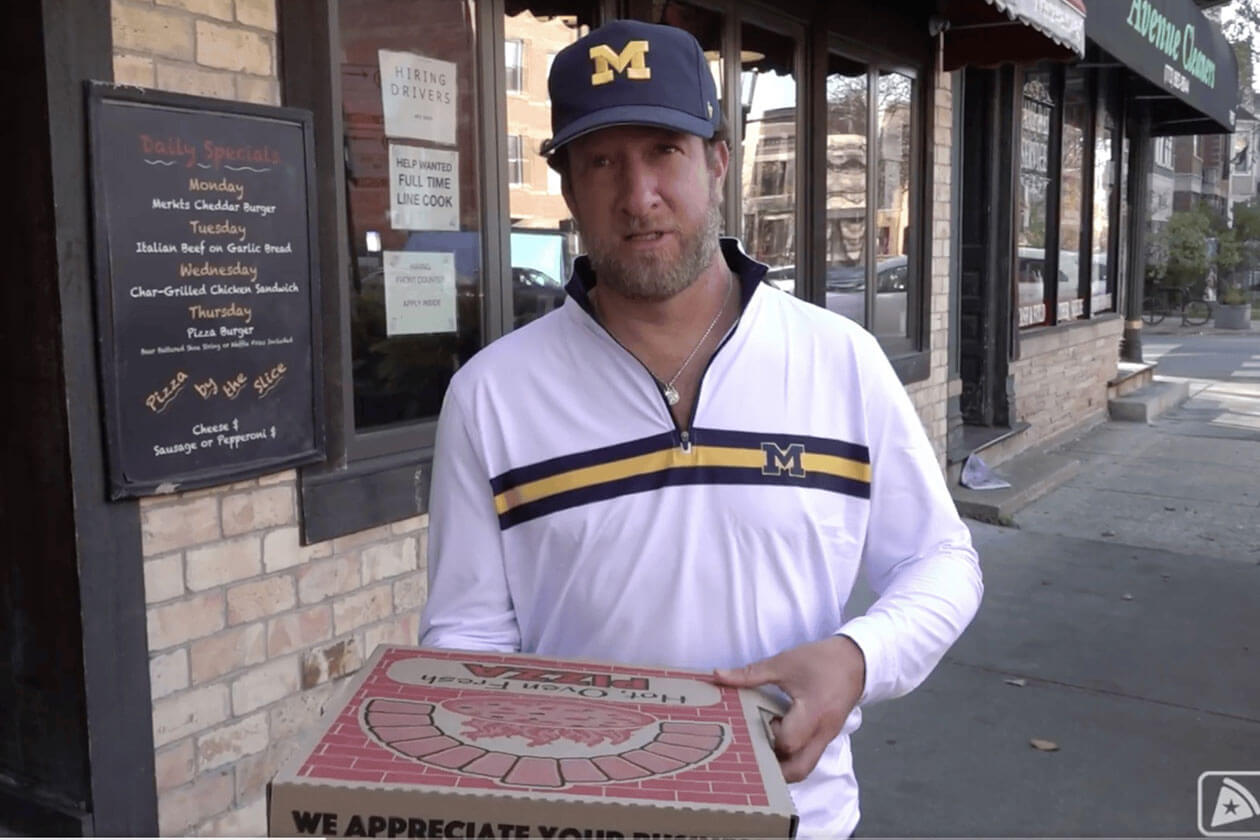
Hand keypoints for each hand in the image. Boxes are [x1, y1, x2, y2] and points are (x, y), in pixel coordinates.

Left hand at [713, 636, 865, 782]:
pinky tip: (775, 742)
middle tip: (753, 753)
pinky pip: (809, 756)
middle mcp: (822, 732)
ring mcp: (827, 738)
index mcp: (813, 713)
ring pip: (805, 767)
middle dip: (774, 769)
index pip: (788, 743)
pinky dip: (792, 756)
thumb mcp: (784, 663)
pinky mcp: (827, 737)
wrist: (856, 660)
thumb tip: (717, 676)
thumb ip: (750, 674)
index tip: (756, 722)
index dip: (769, 737)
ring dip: (783, 765)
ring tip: (761, 748)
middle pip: (799, 769)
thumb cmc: (820, 660)